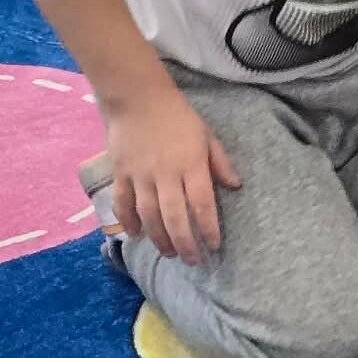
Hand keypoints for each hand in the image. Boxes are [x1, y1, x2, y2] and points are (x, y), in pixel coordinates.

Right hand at [105, 80, 240, 265]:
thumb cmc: (178, 116)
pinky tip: (135, 235)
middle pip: (174, 217)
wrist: (137, 97)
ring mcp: (140, 175)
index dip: (207, 228)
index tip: (214, 245)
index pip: (202, 203)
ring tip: (168, 253)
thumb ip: (220, 162)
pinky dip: (128, 221)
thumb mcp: (206, 135)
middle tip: (191, 261)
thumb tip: (236, 186)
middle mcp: (166, 174)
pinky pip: (123, 203)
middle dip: (184, 243)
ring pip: (149, 215)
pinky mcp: (120, 173)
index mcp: (191, 164)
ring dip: (158, 238)